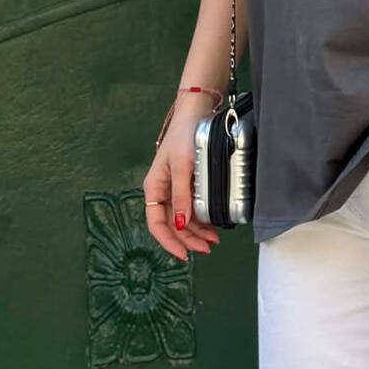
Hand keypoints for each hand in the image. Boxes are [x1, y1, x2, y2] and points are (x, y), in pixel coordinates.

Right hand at [144, 105, 220, 259]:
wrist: (197, 113)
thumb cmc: (183, 136)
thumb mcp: (182, 167)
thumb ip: (181, 195)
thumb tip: (179, 224)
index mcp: (154, 188)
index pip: (156, 224)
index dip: (168, 242)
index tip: (183, 255)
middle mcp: (164, 191)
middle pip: (172, 224)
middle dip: (188, 239)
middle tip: (207, 248)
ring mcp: (177, 188)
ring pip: (184, 218)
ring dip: (197, 231)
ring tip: (214, 240)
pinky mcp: (190, 183)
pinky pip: (194, 207)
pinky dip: (203, 218)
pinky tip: (213, 225)